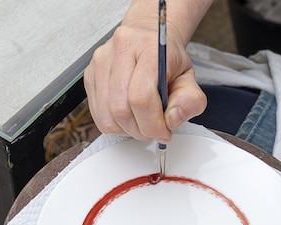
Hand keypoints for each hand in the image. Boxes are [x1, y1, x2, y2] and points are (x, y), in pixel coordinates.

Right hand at [84, 4, 207, 141]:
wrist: (149, 37)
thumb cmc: (168, 58)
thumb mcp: (190, 79)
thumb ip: (190, 102)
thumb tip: (172, 120)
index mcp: (149, 47)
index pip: (141, 97)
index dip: (153, 124)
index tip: (164, 131)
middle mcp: (120, 50)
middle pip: (121, 109)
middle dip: (140, 130)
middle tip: (154, 129)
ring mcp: (101, 61)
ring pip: (107, 115)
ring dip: (127, 129)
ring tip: (142, 122)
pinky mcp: (90, 74)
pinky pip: (98, 114)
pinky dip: (115, 124)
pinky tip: (129, 115)